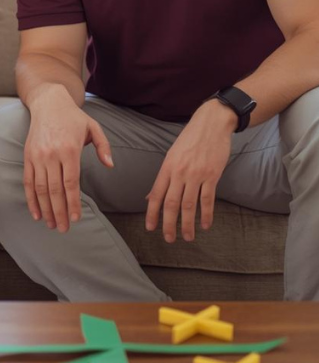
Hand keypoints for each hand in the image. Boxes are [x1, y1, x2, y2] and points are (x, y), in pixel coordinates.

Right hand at [25, 87, 112, 232]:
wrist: (48, 102)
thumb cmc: (73, 117)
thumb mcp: (94, 127)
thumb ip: (103, 147)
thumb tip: (110, 166)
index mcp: (69, 149)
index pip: (71, 183)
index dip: (73, 203)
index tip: (76, 219)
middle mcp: (52, 154)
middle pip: (55, 190)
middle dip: (59, 212)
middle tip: (63, 229)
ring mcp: (37, 156)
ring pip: (40, 188)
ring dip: (46, 209)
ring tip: (51, 224)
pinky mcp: (28, 156)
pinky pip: (28, 181)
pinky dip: (31, 199)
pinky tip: (37, 213)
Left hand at [145, 100, 235, 241]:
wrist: (212, 124)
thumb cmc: (190, 140)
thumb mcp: (172, 155)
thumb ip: (163, 178)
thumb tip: (150, 197)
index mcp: (167, 167)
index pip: (156, 195)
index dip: (152, 213)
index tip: (150, 228)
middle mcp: (179, 172)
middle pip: (171, 204)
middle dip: (168, 224)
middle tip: (168, 239)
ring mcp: (196, 174)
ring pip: (189, 205)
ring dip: (187, 224)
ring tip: (187, 237)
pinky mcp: (212, 175)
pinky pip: (208, 199)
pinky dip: (206, 215)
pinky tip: (205, 225)